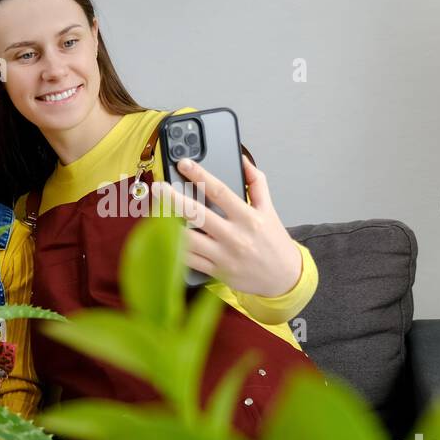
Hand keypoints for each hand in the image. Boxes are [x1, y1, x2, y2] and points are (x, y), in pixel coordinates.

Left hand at [151, 154, 303, 297]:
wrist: (284, 278)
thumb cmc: (275, 243)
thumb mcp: (270, 209)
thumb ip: (257, 183)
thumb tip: (243, 161)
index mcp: (248, 218)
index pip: (219, 191)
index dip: (200, 175)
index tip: (184, 164)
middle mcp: (234, 237)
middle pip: (197, 215)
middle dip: (174, 199)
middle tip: (159, 187)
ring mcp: (223, 256)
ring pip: (188, 239)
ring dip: (168, 225)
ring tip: (156, 212)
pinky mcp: (216, 271)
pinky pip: (189, 260)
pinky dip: (173, 248)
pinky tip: (162, 237)